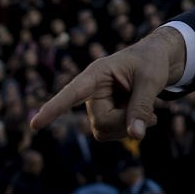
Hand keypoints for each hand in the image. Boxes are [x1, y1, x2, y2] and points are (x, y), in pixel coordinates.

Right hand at [29, 25, 184, 140]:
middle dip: (126, 122)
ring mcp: (97, 104)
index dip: (54, 108)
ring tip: (151, 113)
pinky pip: (111, 133)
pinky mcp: (105, 114)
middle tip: (153, 116)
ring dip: (128, 127)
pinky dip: (130, 129)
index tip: (35, 124)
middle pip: (100, 121)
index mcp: (97, 73)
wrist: (159, 59)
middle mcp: (91, 90)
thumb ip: (142, 105)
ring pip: (103, 131)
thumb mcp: (152, 79)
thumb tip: (136, 135)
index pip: (72, 93)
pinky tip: (145, 117)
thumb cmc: (152, 61)